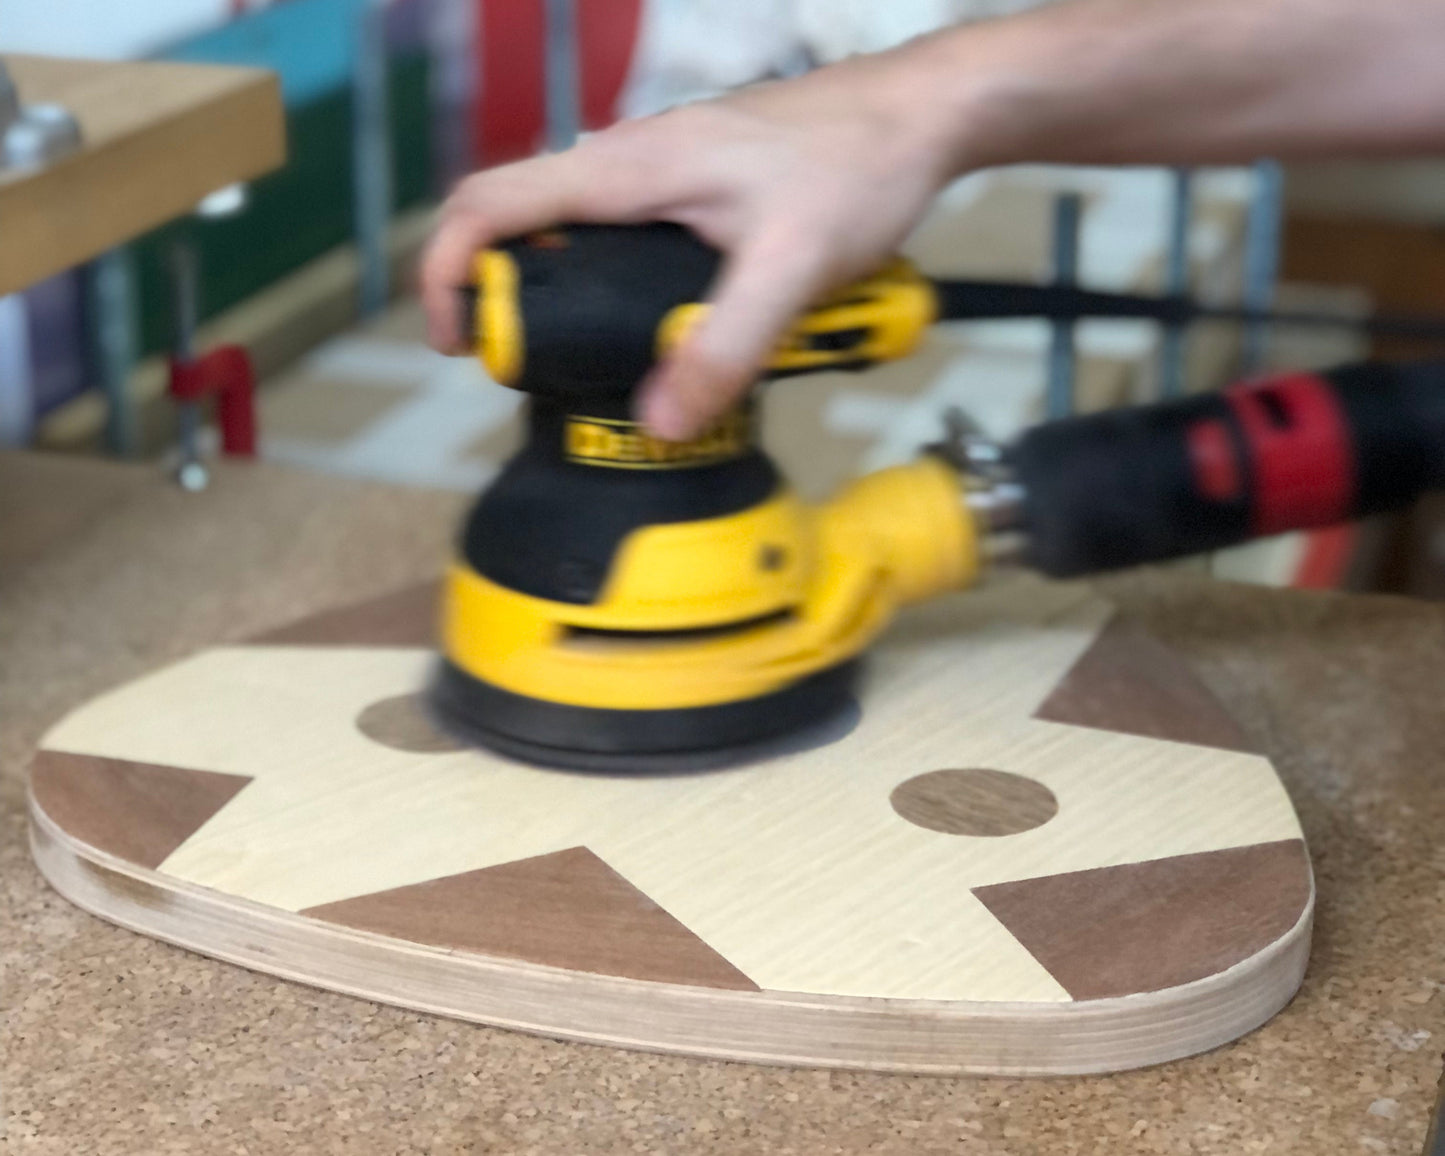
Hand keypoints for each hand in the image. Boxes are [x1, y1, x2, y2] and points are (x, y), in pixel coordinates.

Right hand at [419, 42, 958, 439]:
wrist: (918, 116)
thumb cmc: (857, 168)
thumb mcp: (790, 270)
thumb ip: (726, 348)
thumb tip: (659, 423)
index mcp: (630, 169)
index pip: (492, 203)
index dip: (446, 272)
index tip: (454, 340)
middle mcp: (629, 160)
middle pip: (519, 221)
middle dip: (504, 296)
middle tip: (531, 368)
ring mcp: (659, 168)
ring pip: (572, 229)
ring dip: (562, 291)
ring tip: (592, 357)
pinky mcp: (690, 183)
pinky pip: (622, 232)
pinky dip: (611, 279)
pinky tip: (656, 321)